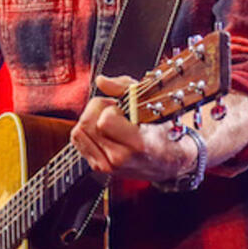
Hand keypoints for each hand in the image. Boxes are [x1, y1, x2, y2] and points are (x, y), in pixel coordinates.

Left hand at [70, 75, 192, 183]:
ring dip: (91, 121)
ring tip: (110, 122)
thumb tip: (101, 81)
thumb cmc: (162, 131)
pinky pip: (79, 141)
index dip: (111, 109)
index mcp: (137, 144)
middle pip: (86, 125)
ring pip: (78, 133)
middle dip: (97, 111)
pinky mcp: (98, 167)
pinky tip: (105, 132)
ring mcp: (107, 166)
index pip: (105, 121)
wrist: (169, 161)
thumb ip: (124, 87)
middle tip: (114, 112)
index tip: (124, 110)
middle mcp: (119, 159)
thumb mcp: (151, 103)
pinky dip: (88, 132)